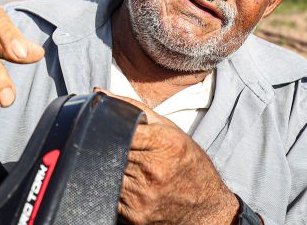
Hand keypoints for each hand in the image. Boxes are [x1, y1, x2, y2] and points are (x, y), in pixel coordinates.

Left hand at [96, 89, 238, 224]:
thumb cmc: (189, 164)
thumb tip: (100, 94)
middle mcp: (153, 170)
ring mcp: (143, 195)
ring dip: (109, 167)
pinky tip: (129, 184)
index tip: (107, 127)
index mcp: (163, 144)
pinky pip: (110, 195)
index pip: (119, 129)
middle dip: (108, 147)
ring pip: (106, 173)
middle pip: (110, 151)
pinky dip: (113, 187)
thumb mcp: (169, 130)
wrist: (207, 207)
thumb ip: (133, 108)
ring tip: (126, 166)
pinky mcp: (134, 215)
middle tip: (118, 148)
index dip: (108, 126)